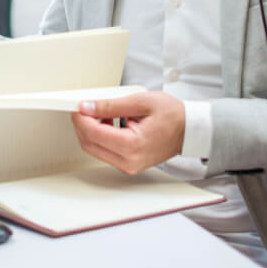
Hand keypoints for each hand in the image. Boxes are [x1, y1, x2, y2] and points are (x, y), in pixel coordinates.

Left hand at [70, 91, 185, 174]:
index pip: (93, 133)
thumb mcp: (140, 102)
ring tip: (106, 113)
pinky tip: (111, 122)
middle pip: (89, 144)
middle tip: (87, 107)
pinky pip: (105, 152)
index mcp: (132, 145)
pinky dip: (102, 136)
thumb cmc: (172, 116)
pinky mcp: (128, 164)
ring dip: (92, 130)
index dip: (80, 118)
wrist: (188, 130)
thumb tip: (87, 107)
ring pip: (94, 149)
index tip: (78, 106)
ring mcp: (128, 165)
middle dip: (83, 124)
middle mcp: (128, 160)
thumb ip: (110, 105)